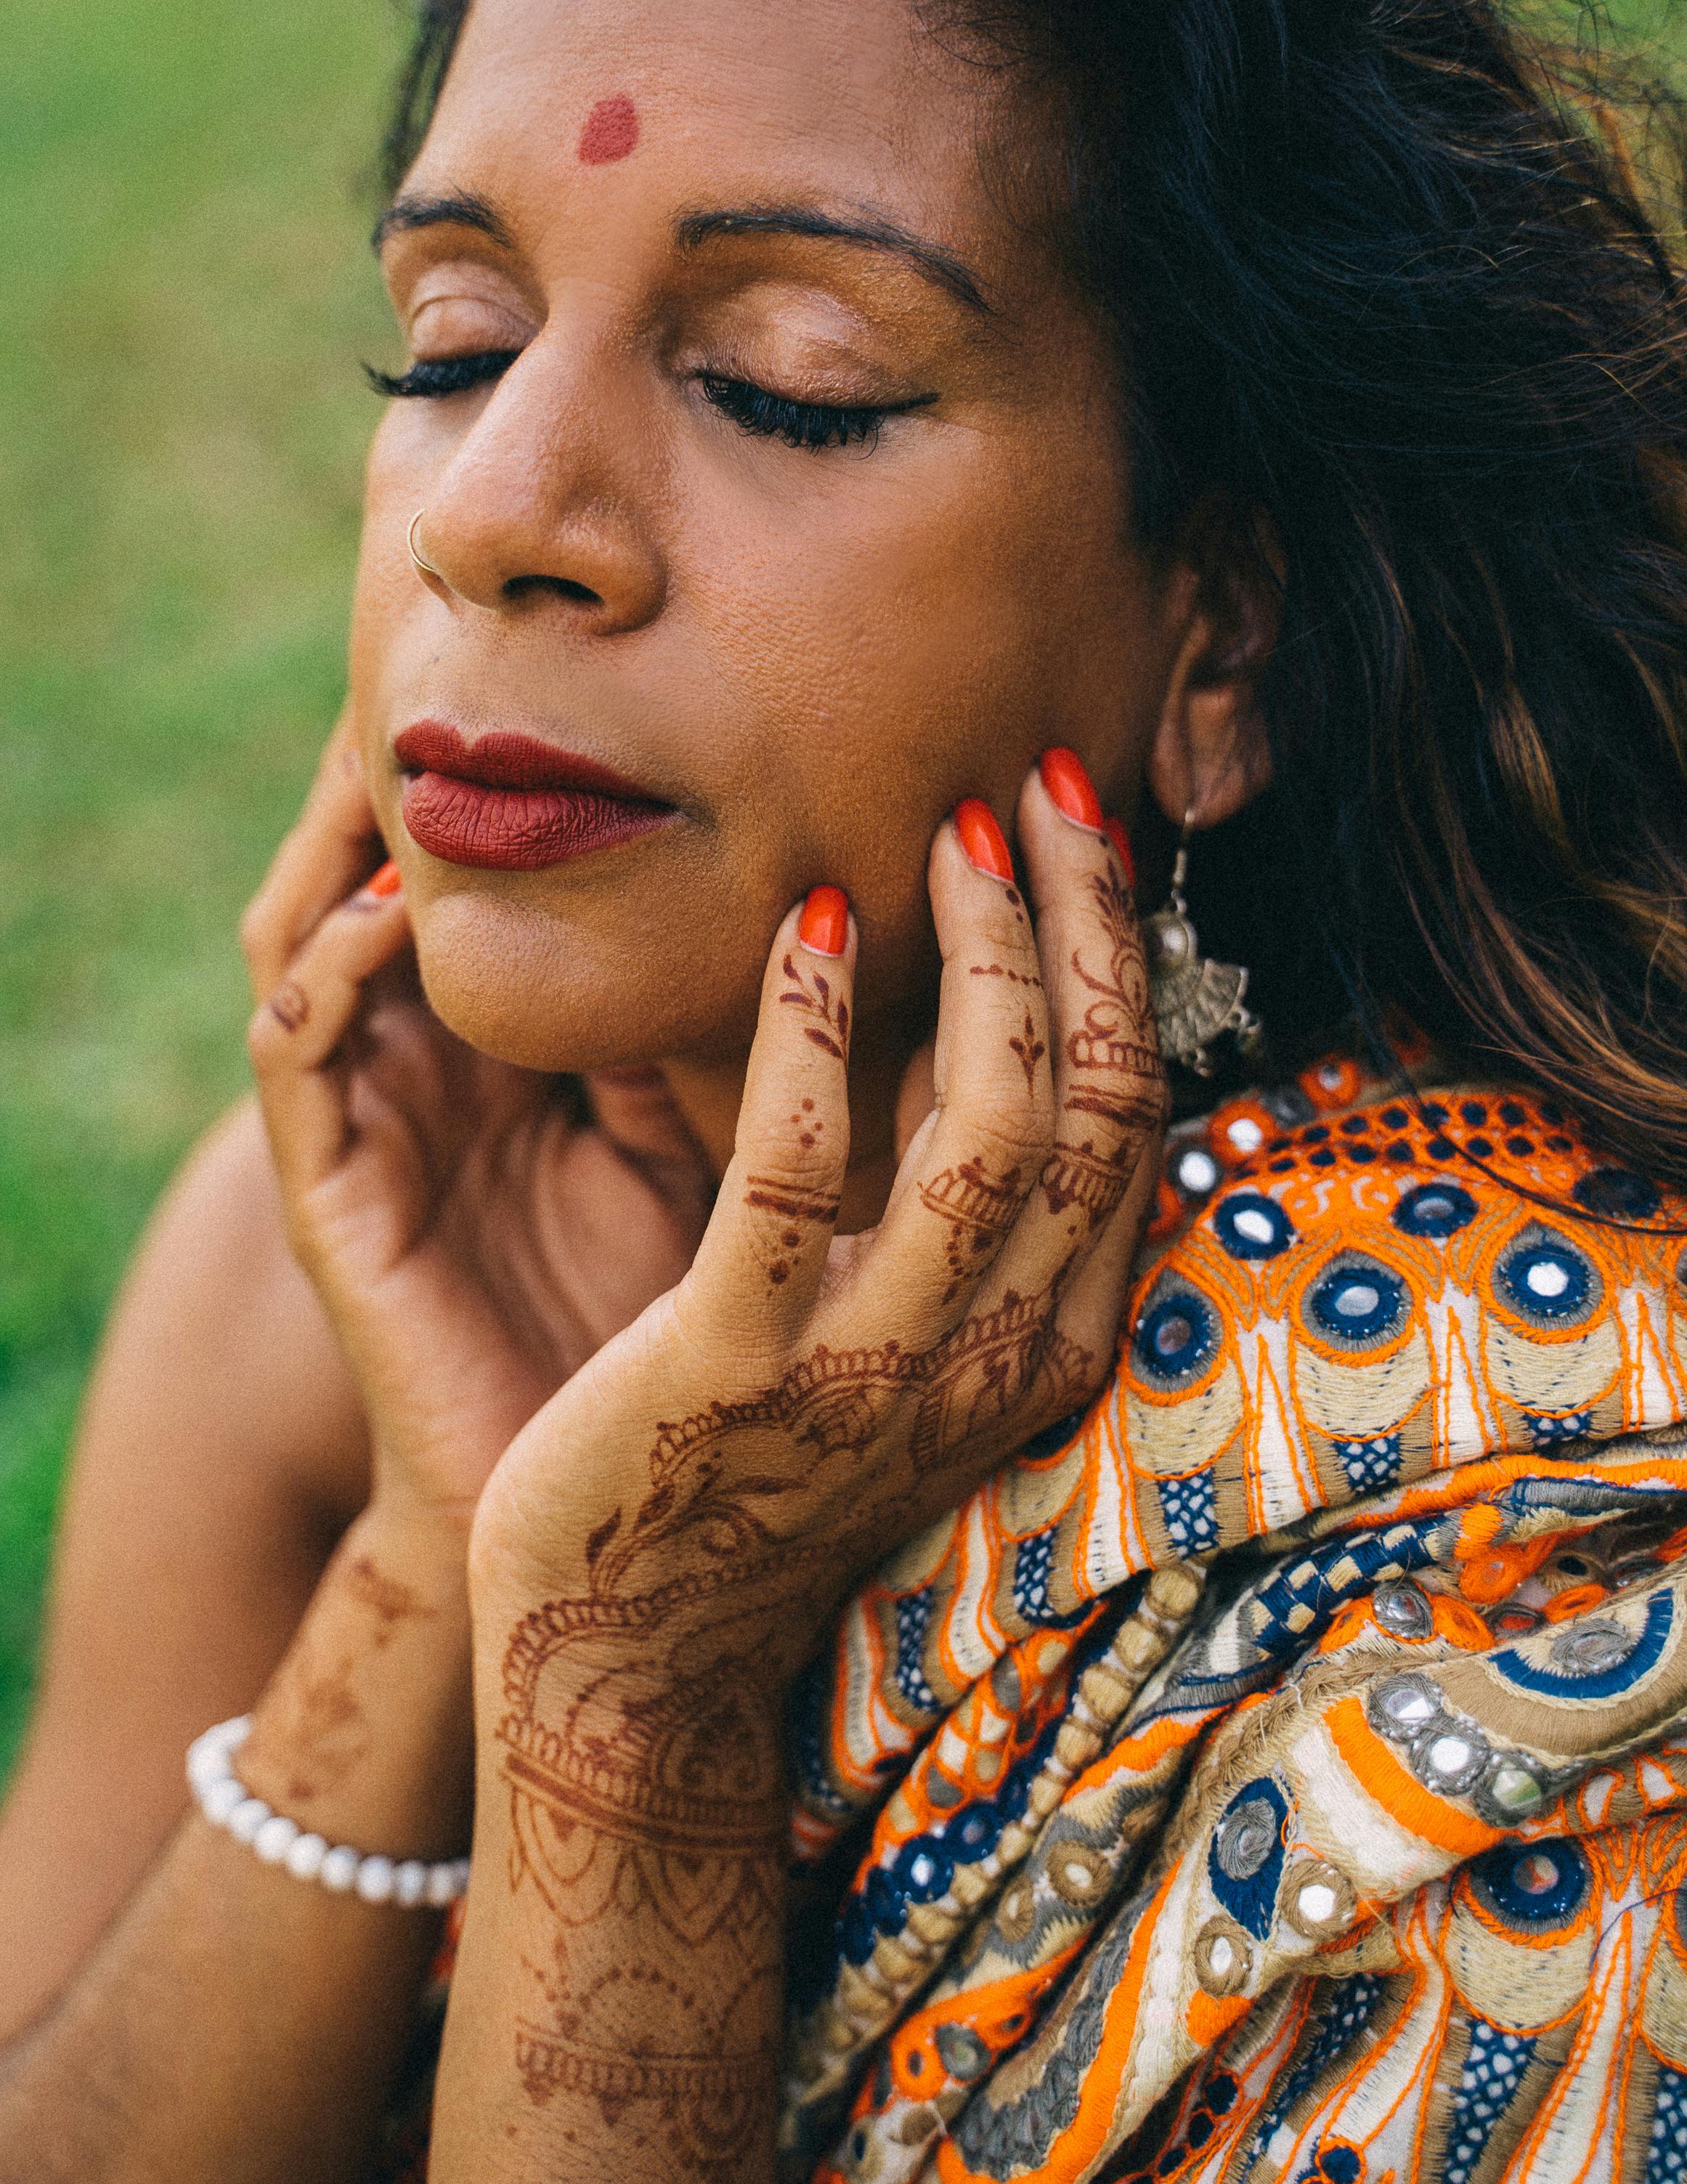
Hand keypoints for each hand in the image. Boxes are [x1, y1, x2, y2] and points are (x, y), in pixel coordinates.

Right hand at [242, 715, 713, 1538]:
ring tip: (407, 737)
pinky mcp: (331, 1180)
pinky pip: (298, 1042)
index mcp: (555, 1037)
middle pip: (417, 861)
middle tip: (502, 661)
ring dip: (359, 824)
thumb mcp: (762, 1151)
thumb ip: (794, 1038)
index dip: (558, 762)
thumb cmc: (707, 1328)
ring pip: (332, 920)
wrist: (619, 1523)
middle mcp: (458, 1053)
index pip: (531, 858)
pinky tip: (387, 909)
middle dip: (444, 759)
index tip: (632, 672)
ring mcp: (386, 1108)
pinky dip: (333, 962)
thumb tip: (890, 903)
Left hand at [470, 757, 1165, 1842]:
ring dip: (985, 960)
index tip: (1086, 831)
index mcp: (1050, 1341)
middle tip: (1042, 783)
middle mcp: (996, 1358)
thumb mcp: (907, 1335)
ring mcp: (878, 1370)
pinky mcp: (737, 1367)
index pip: (1135, 1118)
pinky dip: (815, 1032)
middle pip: (1094, 1105)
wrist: (630, 1649)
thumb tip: (995, 1012)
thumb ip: (963, 1204)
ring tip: (952, 830)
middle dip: (1082, 926)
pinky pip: (798, 1170)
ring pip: (991, 1129)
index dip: (1122, 958)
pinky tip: (807, 931)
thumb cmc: (769, 1460)